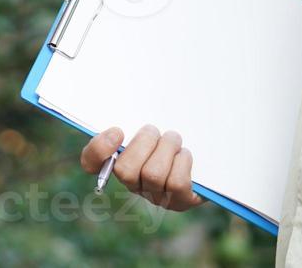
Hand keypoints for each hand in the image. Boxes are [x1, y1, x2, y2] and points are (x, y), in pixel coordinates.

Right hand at [80, 124, 204, 211]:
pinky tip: (186, 155)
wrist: (210, 156)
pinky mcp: (179, 201)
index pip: (92, 162)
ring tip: (175, 141)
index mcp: (121, 159)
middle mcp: (134, 182)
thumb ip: (138, 116)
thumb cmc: (176, 135)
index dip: (98, 150)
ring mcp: (156, 195)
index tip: (117, 131)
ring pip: (153, 174)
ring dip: (167, 149)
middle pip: (125, 170)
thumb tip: (129, 100)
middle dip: (144, 143)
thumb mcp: (154, 121)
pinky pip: (176, 183)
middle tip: (155, 131)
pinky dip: (182, 162)